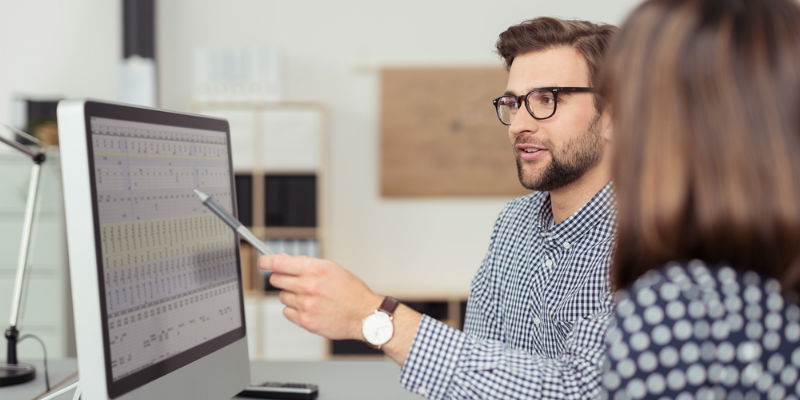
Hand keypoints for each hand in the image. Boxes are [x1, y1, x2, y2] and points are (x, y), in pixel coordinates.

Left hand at [258, 253, 381, 340]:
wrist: (364, 315)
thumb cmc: (351, 291)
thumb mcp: (332, 268)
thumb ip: (306, 264)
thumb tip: (282, 260)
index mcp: (316, 269)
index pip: (279, 263)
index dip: (266, 261)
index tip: (262, 261)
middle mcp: (309, 286)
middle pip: (276, 279)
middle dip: (281, 278)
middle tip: (293, 280)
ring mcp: (306, 305)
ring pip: (282, 296)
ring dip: (291, 295)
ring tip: (310, 296)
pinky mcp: (305, 321)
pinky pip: (287, 312)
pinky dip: (294, 309)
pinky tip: (309, 307)